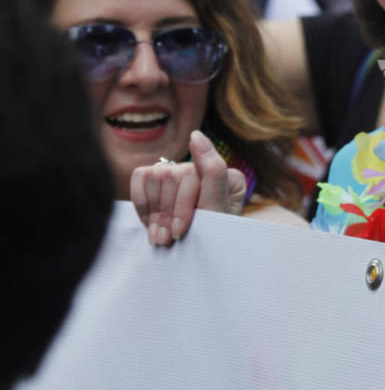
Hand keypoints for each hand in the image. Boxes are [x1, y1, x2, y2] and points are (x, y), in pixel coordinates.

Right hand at [130, 130, 245, 244]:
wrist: (195, 269)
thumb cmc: (209, 243)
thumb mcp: (216, 213)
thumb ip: (213, 171)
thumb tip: (196, 134)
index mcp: (226, 175)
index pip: (192, 174)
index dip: (182, 206)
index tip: (180, 233)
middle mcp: (202, 169)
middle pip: (171, 174)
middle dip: (166, 212)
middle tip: (168, 238)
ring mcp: (180, 174)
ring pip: (154, 175)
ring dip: (154, 212)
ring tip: (161, 236)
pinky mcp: (159, 181)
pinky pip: (140, 175)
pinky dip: (141, 202)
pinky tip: (150, 224)